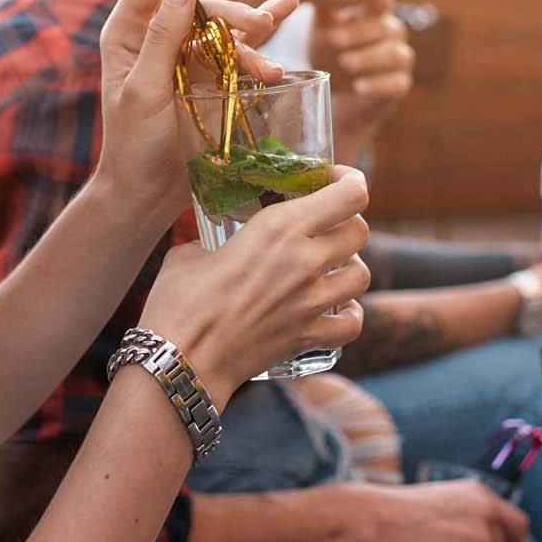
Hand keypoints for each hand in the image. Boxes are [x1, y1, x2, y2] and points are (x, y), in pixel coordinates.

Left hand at [95, 0, 299, 219]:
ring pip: (227, 27)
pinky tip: (289, 4)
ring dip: (253, 40)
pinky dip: (266, 28)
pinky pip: (243, 44)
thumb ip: (161, 38)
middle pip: (201, 4)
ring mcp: (190, 55)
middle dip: (231, 13)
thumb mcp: (144, 90)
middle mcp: (160, 36)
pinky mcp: (215, 74)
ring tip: (271, 70)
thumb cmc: (133, 144)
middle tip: (256, 28)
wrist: (149, 192)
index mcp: (128, 32)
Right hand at [139, 166, 370, 403]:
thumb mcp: (192, 251)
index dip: (350, 181)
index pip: (350, 194)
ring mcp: (311, 301)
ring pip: (361, 274)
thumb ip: (213, 240)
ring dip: (349, 266)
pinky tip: (333, 308)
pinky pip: (353, 322)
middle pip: (360, 230)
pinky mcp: (308, 336)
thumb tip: (212, 241)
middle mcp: (304, 260)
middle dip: (347, 223)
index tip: (334, 181)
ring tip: (328, 267)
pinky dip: (348, 314)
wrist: (181, 361)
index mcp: (278, 227)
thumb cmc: (179, 303)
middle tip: (326, 226)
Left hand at [310, 0, 414, 154]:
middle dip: (360, 33)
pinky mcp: (400, 84)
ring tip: (344, 63)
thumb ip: (323, 10)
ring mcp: (400, 58)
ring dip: (369, 58)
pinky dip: (378, 85)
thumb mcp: (322, 29)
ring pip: (395, 55)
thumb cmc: (330, 49)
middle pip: (385, 28)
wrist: (337, 88)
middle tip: (334, 38)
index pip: (382, 1)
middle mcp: (393, 33)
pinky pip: (396, 84)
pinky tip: (358, 87)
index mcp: (376, 14)